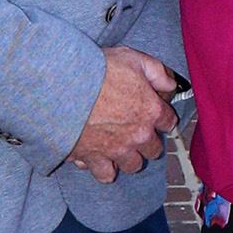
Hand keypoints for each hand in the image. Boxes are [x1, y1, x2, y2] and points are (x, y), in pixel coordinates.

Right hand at [69, 47, 176, 182]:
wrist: (62, 86)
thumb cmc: (96, 70)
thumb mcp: (131, 58)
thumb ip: (156, 72)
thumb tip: (170, 84)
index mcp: (150, 111)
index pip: (168, 122)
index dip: (161, 117)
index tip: (154, 113)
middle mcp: (138, 135)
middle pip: (153, 149)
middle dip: (146, 141)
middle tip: (134, 130)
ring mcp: (116, 149)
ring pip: (132, 165)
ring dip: (128, 157)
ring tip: (118, 146)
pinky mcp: (94, 158)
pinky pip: (105, 174)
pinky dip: (103, 168)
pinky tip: (99, 157)